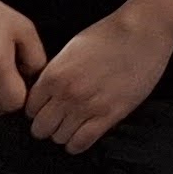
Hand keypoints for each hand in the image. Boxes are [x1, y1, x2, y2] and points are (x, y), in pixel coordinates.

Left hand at [22, 4, 172, 151]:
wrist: (143, 30)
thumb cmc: (109, 34)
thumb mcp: (71, 49)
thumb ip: (55, 72)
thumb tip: (44, 93)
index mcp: (53, 75)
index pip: (30, 109)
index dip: (38, 110)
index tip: (48, 109)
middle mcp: (66, 93)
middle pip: (40, 128)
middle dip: (48, 126)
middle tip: (60, 120)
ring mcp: (87, 106)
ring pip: (59, 138)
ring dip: (65, 134)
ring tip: (75, 124)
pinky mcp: (109, 115)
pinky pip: (81, 143)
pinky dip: (78, 144)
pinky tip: (83, 135)